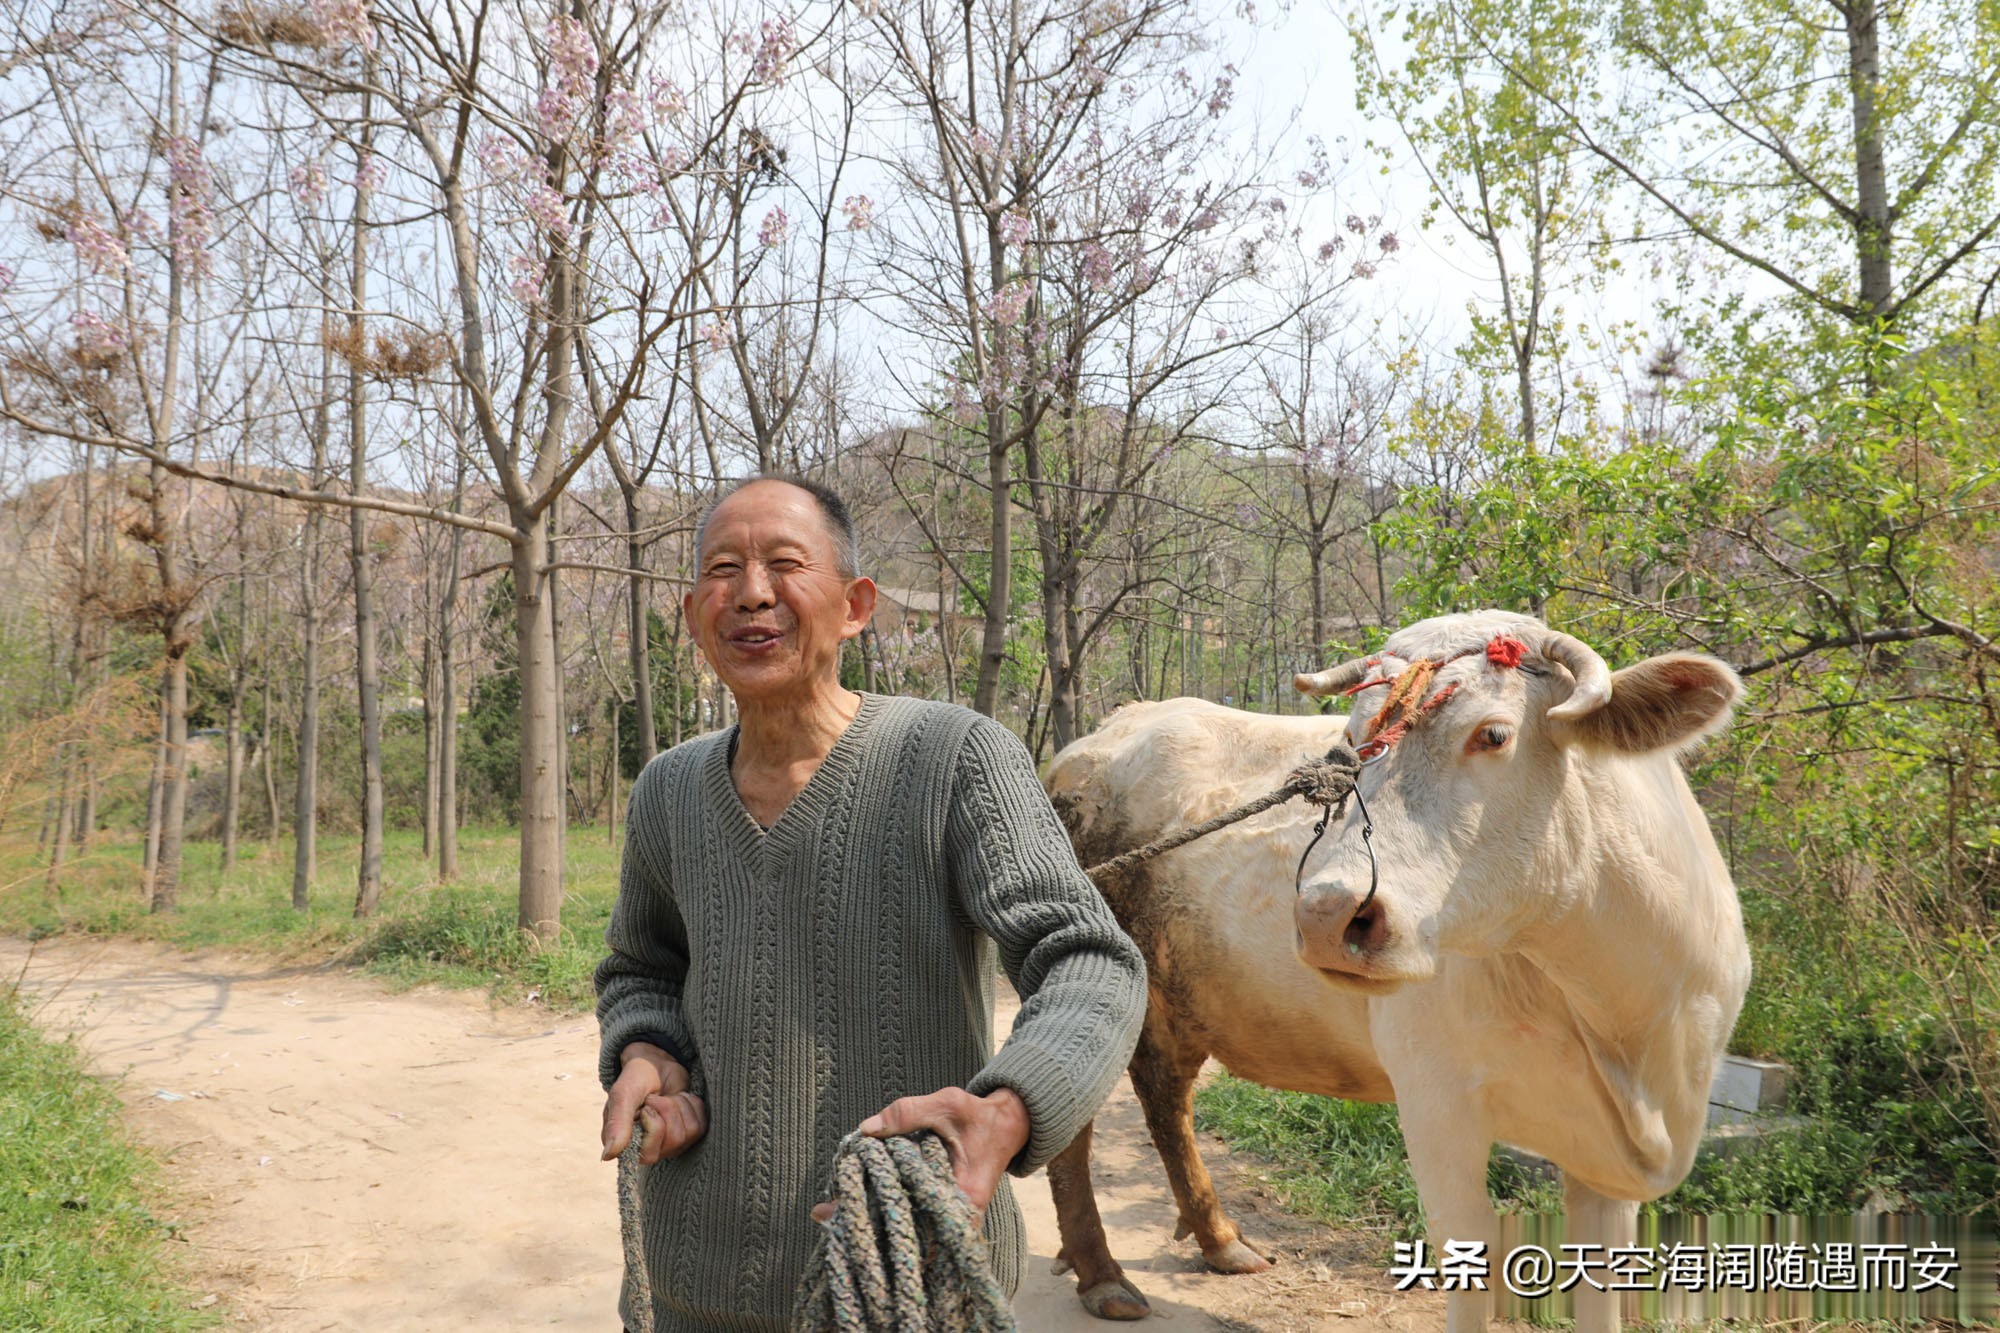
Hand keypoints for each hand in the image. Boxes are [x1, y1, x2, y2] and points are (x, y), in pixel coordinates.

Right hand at [601, 1042, 706, 1164]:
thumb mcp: (623, 1095)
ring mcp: (670, 1144)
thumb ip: (617, 1124)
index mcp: (626, 1146)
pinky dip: (692, 1105)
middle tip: (656, 1098)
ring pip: (690, 1132)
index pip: (649, 1154)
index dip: (654, 1125)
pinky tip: (678, 1099)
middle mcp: (648, 1149)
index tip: (646, 1105)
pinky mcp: (689, 1134)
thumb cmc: (635, 1079)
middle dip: (668, 1109)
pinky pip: (701, 1126)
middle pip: (674, 1140)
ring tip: (666, 1097)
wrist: (654, 1063)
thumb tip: (608, 1155)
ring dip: (680, 1105)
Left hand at [810, 1086, 1029, 1224]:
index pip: (919, 1222)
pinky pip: (910, 1217)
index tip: (844, 1217)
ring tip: (828, 1215)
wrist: (1007, 1125)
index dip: (880, 1221)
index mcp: (964, 1195)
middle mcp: (957, 1216)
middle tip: (823, 1215)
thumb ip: (908, 1113)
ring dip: (871, 1221)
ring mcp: (948, 1217)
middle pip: (907, 1232)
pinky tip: (853, 1207)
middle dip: (866, 1225)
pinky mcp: (939, 1209)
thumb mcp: (947, 1104)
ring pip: (906, 1228)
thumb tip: (865, 1129)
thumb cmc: (977, 1115)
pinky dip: (883, 1212)